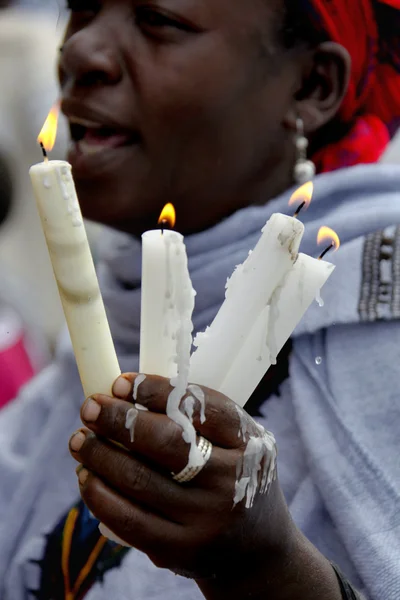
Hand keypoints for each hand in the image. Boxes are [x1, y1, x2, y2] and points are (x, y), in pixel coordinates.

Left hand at [69, 373, 292, 579]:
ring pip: (139, 480)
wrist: (257, 549)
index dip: (157, 390)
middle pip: (166, 442)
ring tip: (80, 440)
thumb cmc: (235, 478)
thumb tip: (128, 394)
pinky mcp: (180, 550)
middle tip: (90, 406)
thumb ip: (199, 419)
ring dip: (100, 455)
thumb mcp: (238, 442)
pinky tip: (86, 477)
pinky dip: (100, 495)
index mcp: (247, 443)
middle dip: (119, 420)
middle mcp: (230, 480)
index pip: (201, 407)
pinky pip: (129, 520)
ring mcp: (205, 519)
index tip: (121, 382)